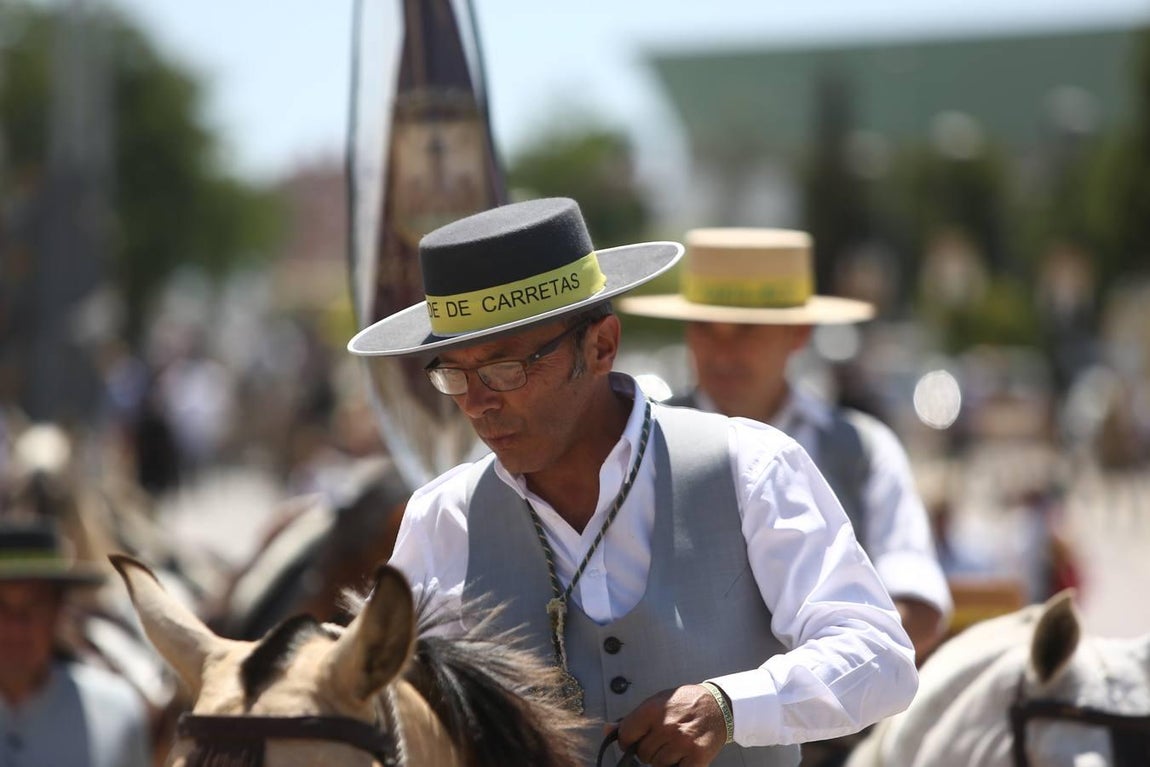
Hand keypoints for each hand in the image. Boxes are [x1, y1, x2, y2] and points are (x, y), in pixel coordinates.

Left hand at [611, 684, 727, 765]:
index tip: (633, 741)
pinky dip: (678, 765)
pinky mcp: (696, 757)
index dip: (627, 742)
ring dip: (663, 759)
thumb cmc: (685, 703)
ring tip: (674, 745)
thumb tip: (608, 730)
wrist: (718, 706)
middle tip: (661, 740)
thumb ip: (632, 718)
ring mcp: (682, 742)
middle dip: (648, 750)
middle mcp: (667, 726)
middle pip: (642, 754)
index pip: (626, 735)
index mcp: (653, 710)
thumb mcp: (657, 702)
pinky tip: (683, 755)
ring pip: (657, 764)